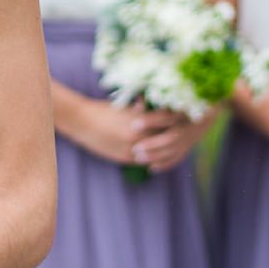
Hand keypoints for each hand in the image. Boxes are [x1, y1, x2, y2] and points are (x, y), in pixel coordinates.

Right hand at [66, 94, 181, 169]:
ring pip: (155, 153)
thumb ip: (140, 109)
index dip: (175, 118)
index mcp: (139, 120)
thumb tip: (151, 105)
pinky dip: (152, 159)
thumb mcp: (124, 106)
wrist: (83, 122)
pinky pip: (144, 161)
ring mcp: (131, 149)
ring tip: (173, 146)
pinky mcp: (124, 158)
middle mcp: (137, 136)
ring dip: (164, 150)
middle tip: (184, 131)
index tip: (184, 114)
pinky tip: (158, 157)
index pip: (165, 120)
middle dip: (174, 135)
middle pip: (163, 138)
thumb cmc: (104, 110)